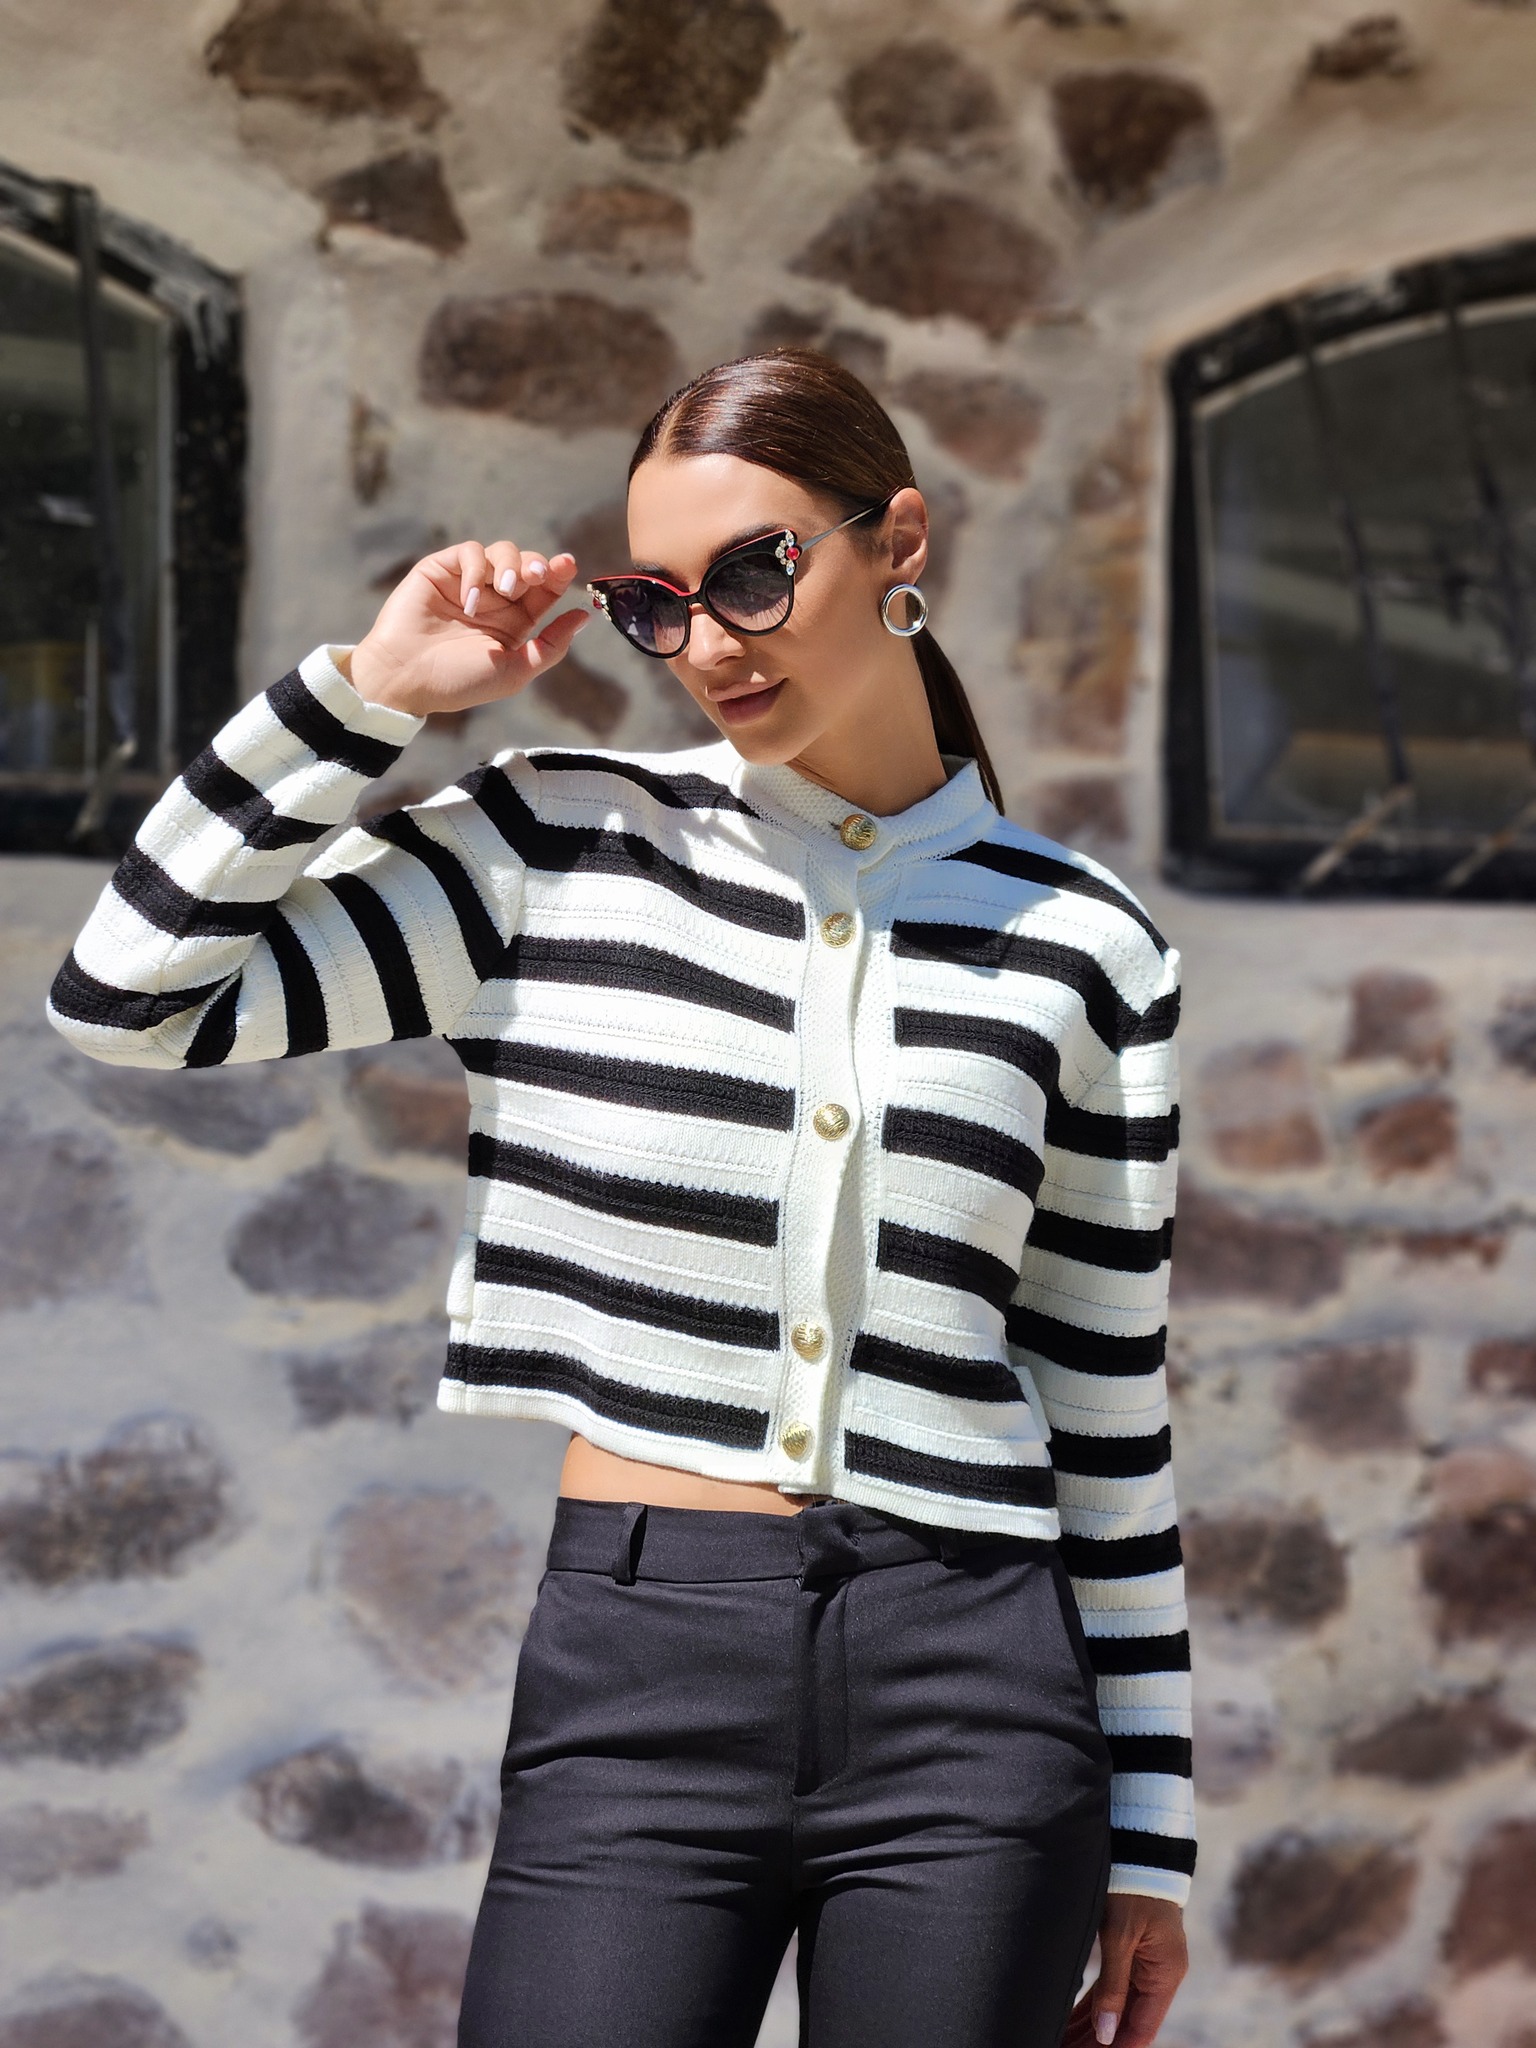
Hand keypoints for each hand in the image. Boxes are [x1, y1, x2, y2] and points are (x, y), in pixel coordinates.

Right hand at [346, 540, 590, 717]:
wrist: (406, 677)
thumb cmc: (458, 682)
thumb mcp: (514, 671)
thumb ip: (551, 645)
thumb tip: (583, 616)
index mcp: (514, 624)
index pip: (545, 590)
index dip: (559, 574)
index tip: (568, 566)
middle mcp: (494, 601)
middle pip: (527, 565)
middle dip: (537, 566)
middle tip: (536, 576)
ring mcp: (468, 583)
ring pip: (502, 552)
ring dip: (510, 566)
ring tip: (505, 590)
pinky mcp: (441, 570)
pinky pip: (470, 552)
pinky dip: (476, 569)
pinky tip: (470, 599)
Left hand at [1062, 1896, 1186, 2047]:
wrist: (1139, 1846)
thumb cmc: (1132, 1887)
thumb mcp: (1119, 1936)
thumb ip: (1113, 1986)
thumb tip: (1106, 2034)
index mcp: (1164, 1975)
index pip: (1141, 2028)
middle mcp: (1158, 1975)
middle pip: (1127, 2021)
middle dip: (1098, 2041)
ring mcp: (1144, 1964)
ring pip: (1116, 2007)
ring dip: (1093, 2028)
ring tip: (1063, 2042)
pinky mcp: (1131, 1952)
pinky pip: (1111, 1988)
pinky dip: (1093, 2007)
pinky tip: (1072, 2023)